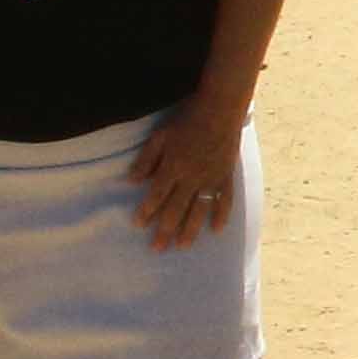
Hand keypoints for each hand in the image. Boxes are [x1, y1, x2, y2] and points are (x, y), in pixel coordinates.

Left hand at [128, 92, 249, 249]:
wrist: (220, 110)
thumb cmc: (187, 120)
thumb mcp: (160, 136)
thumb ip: (146, 159)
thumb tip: (131, 181)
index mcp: (174, 166)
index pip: (157, 195)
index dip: (147, 211)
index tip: (138, 225)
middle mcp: (192, 177)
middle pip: (177, 209)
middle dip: (165, 230)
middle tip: (158, 248)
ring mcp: (211, 179)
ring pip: (200, 210)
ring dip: (190, 230)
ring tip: (182, 246)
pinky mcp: (226, 176)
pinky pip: (225, 200)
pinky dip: (221, 215)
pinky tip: (216, 230)